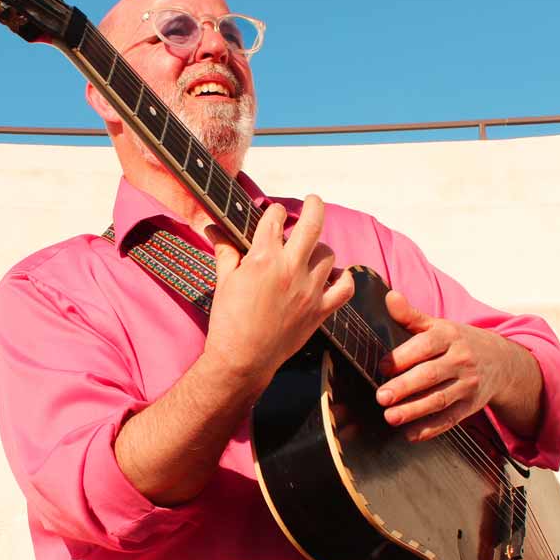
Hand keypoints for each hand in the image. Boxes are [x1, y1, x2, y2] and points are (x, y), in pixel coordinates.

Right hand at [203, 196, 353, 395]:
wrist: (242, 359)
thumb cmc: (228, 321)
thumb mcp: (224, 282)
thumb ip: (225, 252)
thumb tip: (214, 230)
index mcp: (263, 258)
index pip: (275, 218)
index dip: (274, 212)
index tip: (273, 214)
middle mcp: (290, 269)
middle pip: (312, 224)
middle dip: (314, 205)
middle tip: (313, 200)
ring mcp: (309, 290)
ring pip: (328, 254)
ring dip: (319, 248)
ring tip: (310, 252)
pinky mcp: (319, 310)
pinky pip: (345, 288)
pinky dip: (344, 279)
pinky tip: (334, 276)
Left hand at [375, 290, 539, 441]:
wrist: (502, 361)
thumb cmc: (459, 342)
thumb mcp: (438, 325)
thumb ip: (410, 315)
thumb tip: (390, 296)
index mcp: (448, 336)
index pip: (424, 346)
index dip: (402, 357)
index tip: (382, 367)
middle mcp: (460, 360)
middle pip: (430, 375)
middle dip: (405, 387)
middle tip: (381, 397)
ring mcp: (468, 384)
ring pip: (439, 399)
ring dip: (414, 411)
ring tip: (390, 417)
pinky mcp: (471, 405)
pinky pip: (451, 419)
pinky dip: (431, 428)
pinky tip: (411, 434)